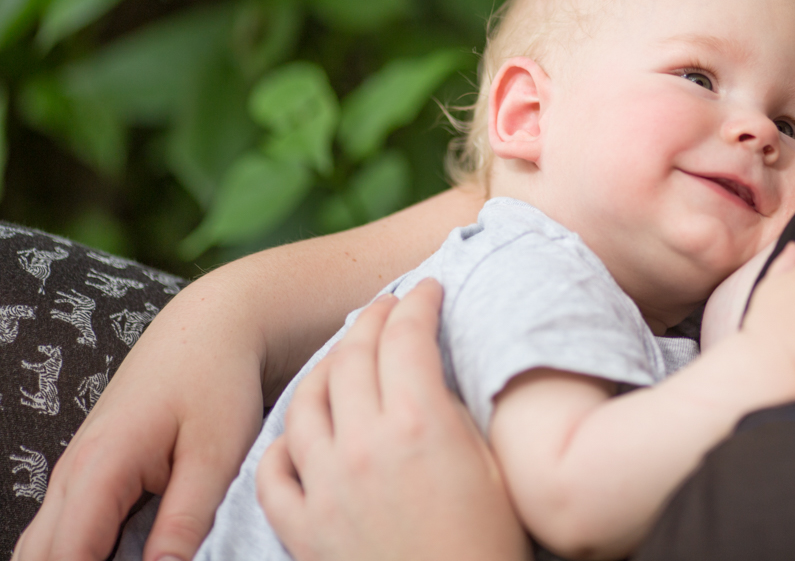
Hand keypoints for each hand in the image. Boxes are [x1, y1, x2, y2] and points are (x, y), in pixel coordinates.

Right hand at [14, 280, 265, 560]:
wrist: (211, 328)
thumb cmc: (217, 383)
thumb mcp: (217, 453)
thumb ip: (187, 518)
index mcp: (99, 469)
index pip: (66, 560)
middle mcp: (70, 475)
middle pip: (39, 559)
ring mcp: (71, 476)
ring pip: (40, 549)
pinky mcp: (86, 477)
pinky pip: (61, 533)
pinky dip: (74, 556)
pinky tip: (119, 559)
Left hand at [257, 279, 529, 560]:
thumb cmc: (490, 541)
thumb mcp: (485, 461)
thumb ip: (450, 410)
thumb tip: (430, 373)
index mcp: (418, 423)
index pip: (406, 335)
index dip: (417, 302)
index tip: (426, 289)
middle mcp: (363, 446)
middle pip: (354, 356)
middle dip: (372, 319)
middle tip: (387, 307)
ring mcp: (326, 487)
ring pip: (306, 402)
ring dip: (326, 369)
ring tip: (343, 359)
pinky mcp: (304, 529)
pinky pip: (274, 471)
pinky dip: (284, 444)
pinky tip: (301, 433)